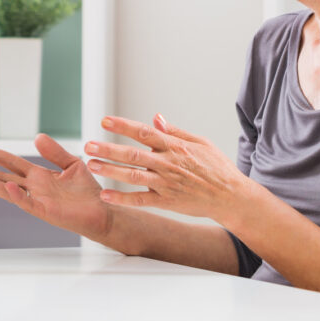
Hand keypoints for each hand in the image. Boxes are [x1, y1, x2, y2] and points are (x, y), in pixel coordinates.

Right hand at [0, 134, 113, 241]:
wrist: (103, 211)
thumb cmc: (88, 192)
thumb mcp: (72, 164)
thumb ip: (54, 152)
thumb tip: (36, 136)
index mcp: (39, 176)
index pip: (12, 163)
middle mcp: (34, 188)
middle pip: (4, 177)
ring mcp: (38, 200)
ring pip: (9, 191)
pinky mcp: (46, 212)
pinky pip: (28, 203)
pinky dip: (17, 196)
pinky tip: (8, 187)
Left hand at [84, 114, 250, 223]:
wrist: (231, 197)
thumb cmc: (216, 167)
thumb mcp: (200, 143)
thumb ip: (175, 132)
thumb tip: (155, 118)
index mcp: (175, 147)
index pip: (144, 133)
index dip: (123, 126)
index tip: (105, 121)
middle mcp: (168, 164)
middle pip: (133, 154)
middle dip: (109, 148)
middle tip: (88, 144)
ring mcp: (166, 184)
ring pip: (133, 175)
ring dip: (110, 170)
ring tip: (91, 164)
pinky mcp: (166, 202)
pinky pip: (140, 200)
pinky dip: (122, 198)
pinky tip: (105, 195)